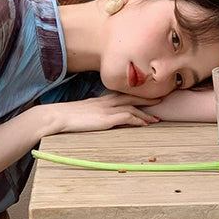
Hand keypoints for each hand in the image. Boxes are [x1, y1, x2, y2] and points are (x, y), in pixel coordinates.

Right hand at [39, 92, 162, 133]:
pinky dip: (138, 120)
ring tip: (157, 118)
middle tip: (162, 99)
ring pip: (132, 107)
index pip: (122, 95)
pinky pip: (127, 117)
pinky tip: (145, 124)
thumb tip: (98, 119)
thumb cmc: (66, 117)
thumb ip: (93, 114)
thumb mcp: (82, 113)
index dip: (136, 95)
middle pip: (131, 96)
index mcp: (101, 100)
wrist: (57, 117)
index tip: (147, 97)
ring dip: (146, 112)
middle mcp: (106, 101)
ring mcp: (107, 109)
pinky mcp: (106, 119)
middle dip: (147, 98)